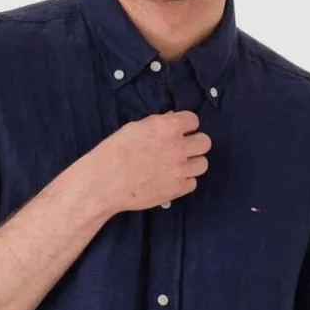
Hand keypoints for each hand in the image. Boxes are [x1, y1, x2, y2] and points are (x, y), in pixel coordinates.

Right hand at [87, 109, 211, 214]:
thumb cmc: (114, 152)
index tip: (180, 131)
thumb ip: (158, 123)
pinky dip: (184, 181)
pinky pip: (192, 183)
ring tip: (178, 166)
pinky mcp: (177, 189)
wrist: (104, 182)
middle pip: (205, 142)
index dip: (186, 125)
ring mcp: (180, 170)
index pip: (193, 120)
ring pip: (202, 164)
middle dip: (195, 144)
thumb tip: (172, 119)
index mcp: (167, 127)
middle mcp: (178, 147)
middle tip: (183, 149)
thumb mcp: (134, 128)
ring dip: (192, 163)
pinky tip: (170, 179)